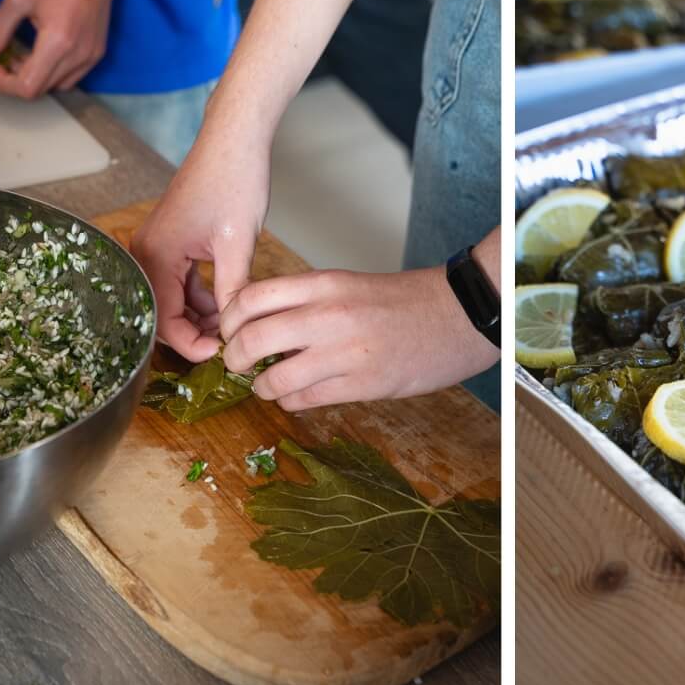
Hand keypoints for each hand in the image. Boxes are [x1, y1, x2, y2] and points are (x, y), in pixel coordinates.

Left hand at [0, 0, 118, 97]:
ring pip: (58, 86)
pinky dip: (53, 72)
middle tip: (4, 56)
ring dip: (36, 77)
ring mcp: (92, 55)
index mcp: (58, 42)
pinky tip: (42, 50)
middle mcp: (79, 55)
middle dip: (17, 79)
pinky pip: (72, 76)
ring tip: (23, 53)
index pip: (28, 87)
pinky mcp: (98, 51)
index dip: (4, 83)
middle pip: (42, 90)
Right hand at [130, 123, 271, 362]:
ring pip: (172, 298)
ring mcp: (158, 247)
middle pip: (161, 311)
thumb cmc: (235, 182)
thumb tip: (233, 331)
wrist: (235, 141)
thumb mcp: (237, 243)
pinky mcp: (173, 242)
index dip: (190, 342)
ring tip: (233, 326)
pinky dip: (201, 297)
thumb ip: (232, 291)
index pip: (162, 317)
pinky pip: (180, 282)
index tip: (221, 353)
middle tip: (227, 345)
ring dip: (199, 316)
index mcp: (155, 254)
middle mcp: (146, 252)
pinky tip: (227, 304)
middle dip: (193, 332)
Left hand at [220, 265, 498, 411]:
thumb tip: (259, 326)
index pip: (250, 298)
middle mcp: (328, 315)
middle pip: (250, 339)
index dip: (229, 319)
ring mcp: (344, 352)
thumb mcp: (347, 284)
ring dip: (261, 386)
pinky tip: (297, 395)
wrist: (456, 316)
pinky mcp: (362, 385)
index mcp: (323, 284)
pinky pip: (304, 399)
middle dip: (234, 358)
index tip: (231, 330)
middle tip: (238, 363)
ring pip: (273, 378)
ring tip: (268, 385)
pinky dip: (290, 401)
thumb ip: (305, 301)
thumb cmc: (401, 301)